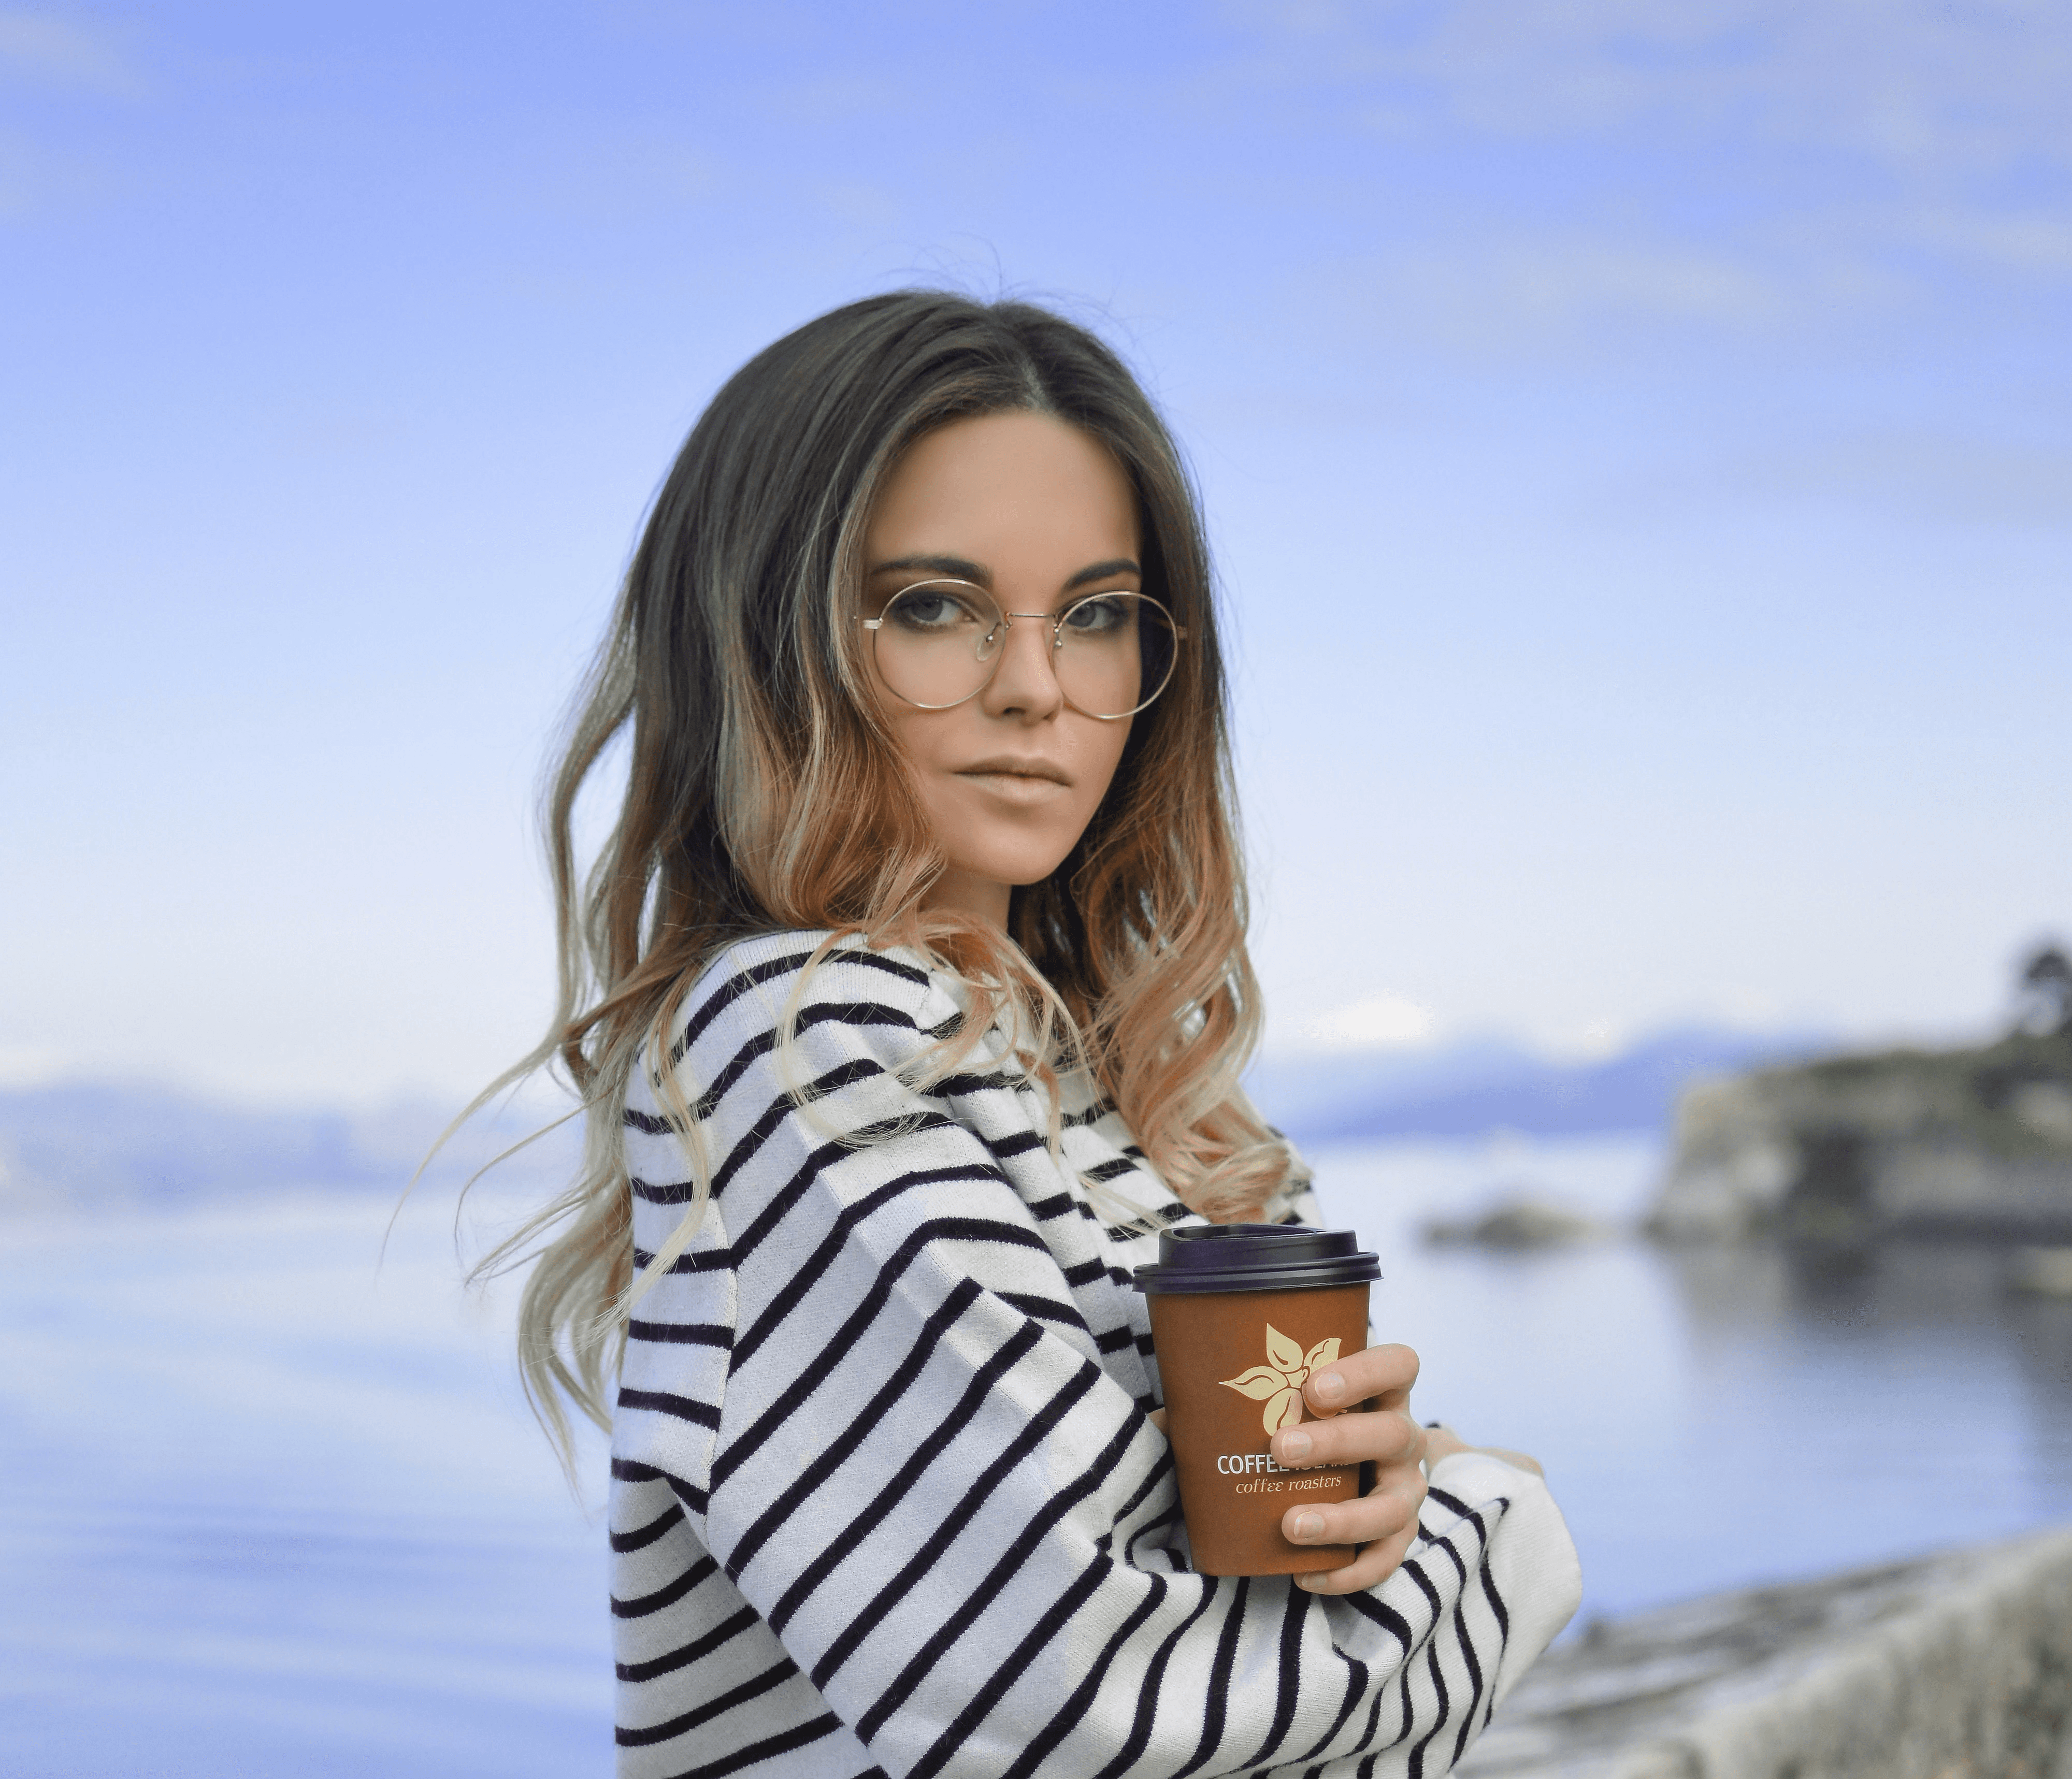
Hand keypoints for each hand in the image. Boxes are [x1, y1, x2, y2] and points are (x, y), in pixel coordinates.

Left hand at [1144, 1354, 1543, 1596]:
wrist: (1327, 1475)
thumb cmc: (1290, 1427)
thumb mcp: (1265, 1407)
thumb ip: (1222, 1402)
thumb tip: (1161, 1415)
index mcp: (1377, 1391)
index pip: (1397, 1365)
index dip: (1365, 1373)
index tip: (1312, 1388)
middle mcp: (1401, 1437)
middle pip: (1393, 1434)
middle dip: (1338, 1441)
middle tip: (1279, 1450)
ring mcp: (1404, 1489)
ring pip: (1395, 1506)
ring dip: (1344, 1517)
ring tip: (1290, 1526)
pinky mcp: (1396, 1537)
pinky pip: (1386, 1560)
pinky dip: (1349, 1571)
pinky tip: (1305, 1574)